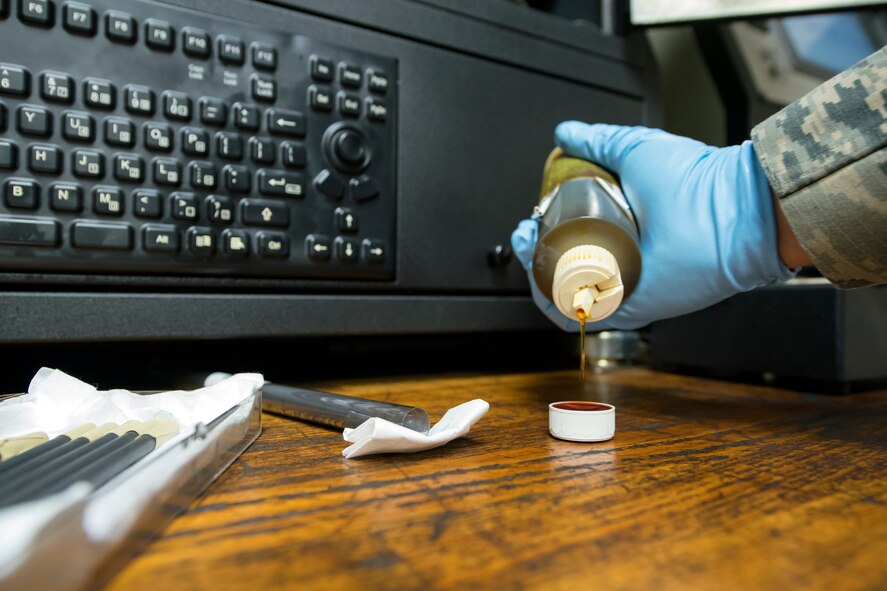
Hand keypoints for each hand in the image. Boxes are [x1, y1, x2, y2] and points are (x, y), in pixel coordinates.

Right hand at [512, 123, 791, 330]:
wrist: (731, 210)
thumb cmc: (697, 181)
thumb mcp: (635, 150)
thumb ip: (598, 141)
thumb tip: (566, 133)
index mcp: (623, 230)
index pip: (571, 239)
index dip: (544, 228)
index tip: (533, 212)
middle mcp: (621, 261)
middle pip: (560, 268)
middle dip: (532, 249)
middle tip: (527, 230)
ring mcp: (622, 287)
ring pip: (561, 294)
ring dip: (535, 272)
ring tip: (529, 246)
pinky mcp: (625, 308)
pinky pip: (576, 315)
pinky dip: (550, 299)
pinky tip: (540, 272)